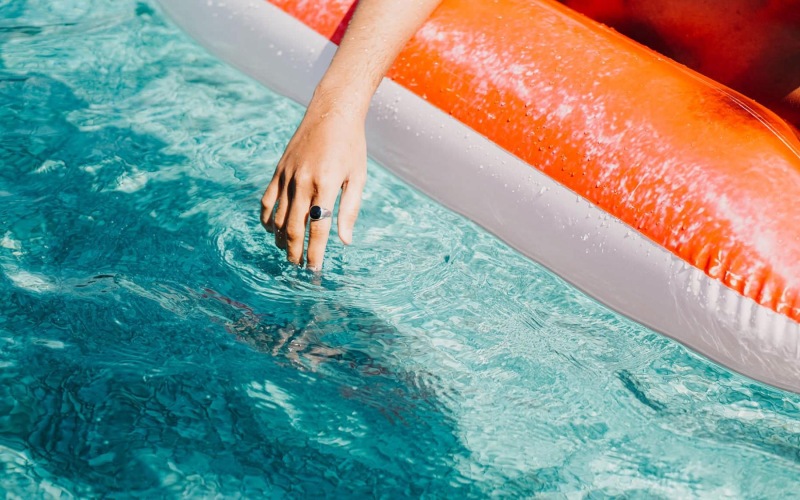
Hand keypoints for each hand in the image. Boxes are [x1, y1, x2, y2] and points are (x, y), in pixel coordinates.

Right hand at [260, 98, 366, 269]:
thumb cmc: (351, 146)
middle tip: (298, 267)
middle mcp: (303, 181)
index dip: (315, 253)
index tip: (314, 271)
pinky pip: (267, 200)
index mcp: (327, 184)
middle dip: (295, 251)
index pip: (318, 228)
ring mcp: (288, 175)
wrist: (332, 112)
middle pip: (294, 227)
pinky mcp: (279, 169)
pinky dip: (266, 218)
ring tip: (287, 253)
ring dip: (281, 239)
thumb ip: (350, 210)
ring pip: (277, 216)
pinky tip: (272, 230)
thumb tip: (344, 241)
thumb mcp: (358, 177)